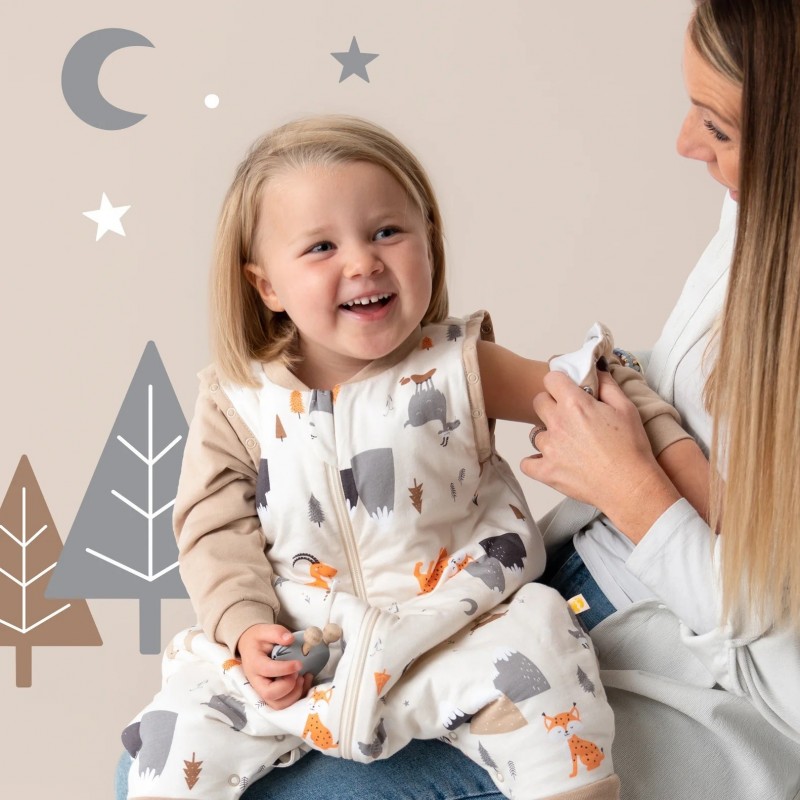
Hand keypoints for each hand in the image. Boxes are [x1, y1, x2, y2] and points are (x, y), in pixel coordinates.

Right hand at [237, 623, 312, 709]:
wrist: (250, 648)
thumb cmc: (258, 640)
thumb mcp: (264, 630)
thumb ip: (276, 633)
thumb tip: (290, 639)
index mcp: (254, 663)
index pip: (267, 670)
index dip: (284, 669)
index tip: (298, 663)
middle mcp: (257, 681)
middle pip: (269, 694)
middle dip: (288, 686)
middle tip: (297, 673)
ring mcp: (263, 691)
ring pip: (278, 704)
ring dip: (294, 694)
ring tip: (302, 678)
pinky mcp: (272, 695)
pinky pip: (285, 704)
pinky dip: (298, 696)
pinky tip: (305, 680)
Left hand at [521, 370, 679, 542]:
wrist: (630, 486)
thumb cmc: (631, 447)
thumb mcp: (626, 408)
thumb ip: (607, 385)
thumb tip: (595, 370)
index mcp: (574, 404)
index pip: (551, 379)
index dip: (559, 382)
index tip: (566, 389)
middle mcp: (557, 423)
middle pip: (538, 402)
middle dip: (551, 405)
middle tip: (569, 417)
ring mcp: (548, 448)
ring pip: (536, 433)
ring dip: (549, 436)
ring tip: (569, 446)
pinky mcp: (546, 471)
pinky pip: (527, 463)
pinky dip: (536, 463)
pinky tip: (551, 462)